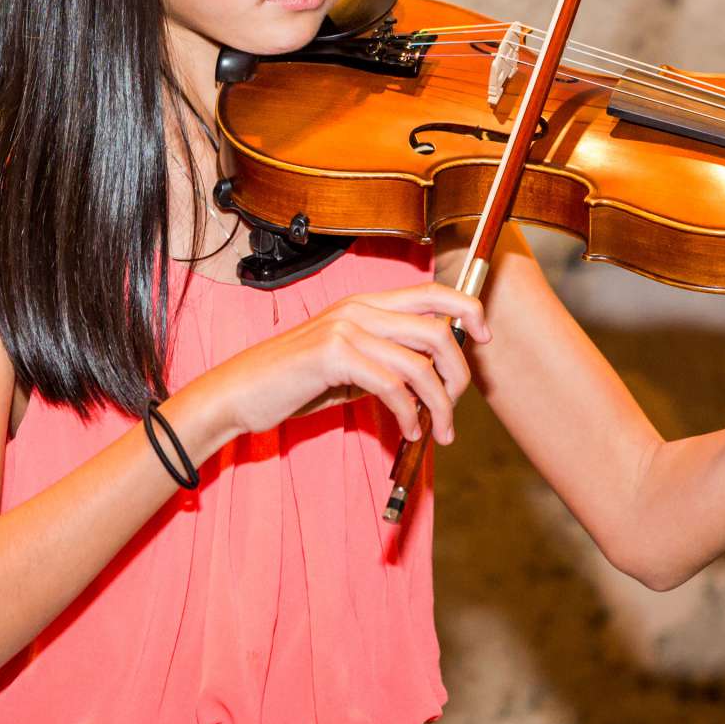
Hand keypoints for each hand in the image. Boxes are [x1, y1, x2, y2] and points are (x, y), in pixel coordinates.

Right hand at [210, 283, 489, 445]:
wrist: (240, 392)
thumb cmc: (295, 383)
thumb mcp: (348, 366)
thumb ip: (387, 362)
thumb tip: (433, 381)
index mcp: (365, 304)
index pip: (432, 292)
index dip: (468, 309)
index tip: (484, 338)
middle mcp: (359, 309)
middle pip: (437, 330)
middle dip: (458, 374)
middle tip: (454, 408)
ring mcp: (346, 329)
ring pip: (419, 363)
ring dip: (438, 405)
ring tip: (437, 431)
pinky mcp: (334, 356)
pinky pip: (392, 385)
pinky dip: (408, 413)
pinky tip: (406, 429)